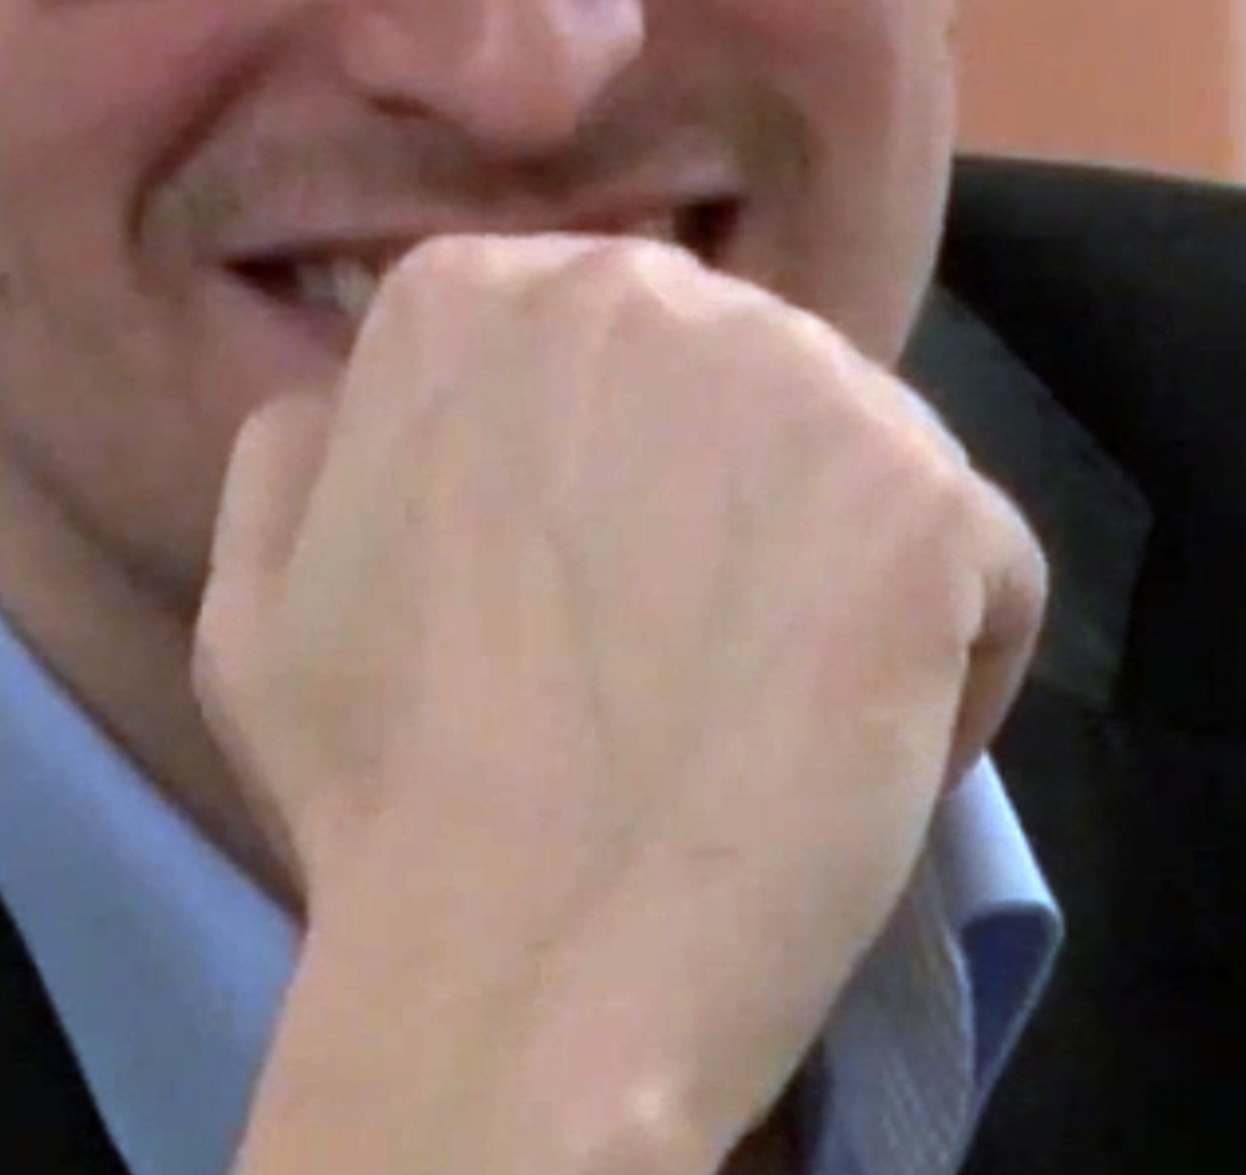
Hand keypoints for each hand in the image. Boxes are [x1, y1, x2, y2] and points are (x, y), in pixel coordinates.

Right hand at [200, 232, 1046, 1174]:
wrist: (515, 957)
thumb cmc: (378, 793)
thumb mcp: (259, 587)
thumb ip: (309, 443)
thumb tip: (362, 390)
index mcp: (475, 290)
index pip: (614, 357)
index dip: (622, 493)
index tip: (595, 614)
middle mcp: (641, 289)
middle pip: (751, 388)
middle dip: (741, 514)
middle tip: (689, 676)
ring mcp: (800, 381)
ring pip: (875, 465)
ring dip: (844, 584)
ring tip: (771, 729)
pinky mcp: (923, 497)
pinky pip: (986, 569)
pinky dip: (952, 673)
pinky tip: (861, 765)